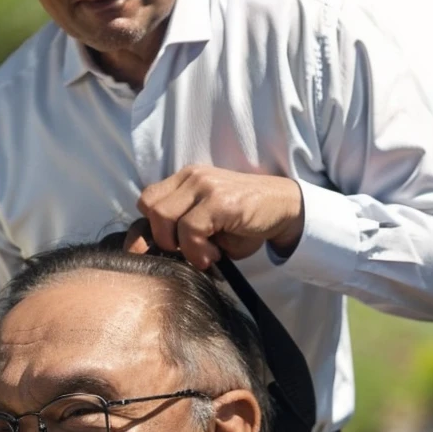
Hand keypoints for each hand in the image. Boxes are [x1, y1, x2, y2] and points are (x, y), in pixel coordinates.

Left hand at [137, 166, 304, 268]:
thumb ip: (180, 231)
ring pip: (163, 217)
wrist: (285, 209)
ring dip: (179, 245)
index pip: (147, 199)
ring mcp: (205, 185)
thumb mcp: (207, 224)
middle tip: (188, 252)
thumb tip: (150, 251)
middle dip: (162, 238)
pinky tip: (215, 255)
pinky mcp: (220, 200)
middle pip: (149, 207)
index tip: (163, 251)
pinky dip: (197, 250)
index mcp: (185, 179)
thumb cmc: (245, 221)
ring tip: (204, 254)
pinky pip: (189, 229)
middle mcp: (192, 177)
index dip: (148, 229)